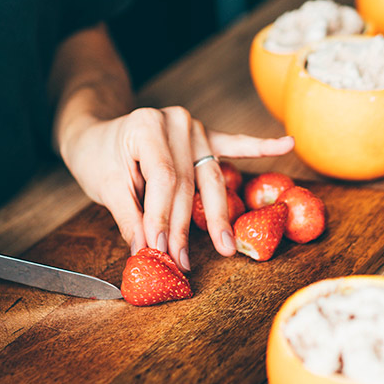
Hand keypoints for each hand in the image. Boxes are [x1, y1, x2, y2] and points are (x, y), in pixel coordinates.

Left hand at [59, 106, 293, 269]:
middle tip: (184, 262)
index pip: (163, 178)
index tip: (161, 249)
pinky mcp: (205, 136)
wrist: (97, 134)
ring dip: (219, 215)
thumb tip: (148, 251)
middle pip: (189, 182)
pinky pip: (234, 144)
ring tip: (227, 246)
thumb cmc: (99, 157)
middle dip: (186, 226)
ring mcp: (195, 127)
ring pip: (211, 176)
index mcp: (148, 125)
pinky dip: (260, 146)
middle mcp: (177, 122)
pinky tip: (285, 145)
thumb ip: (130, 217)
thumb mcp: (106, 185)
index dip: (163, 216)